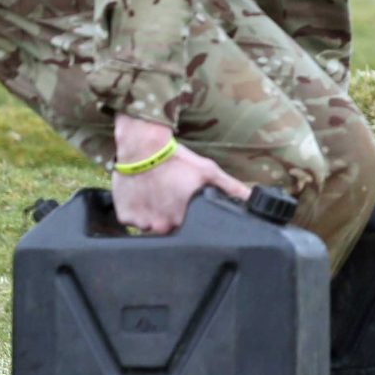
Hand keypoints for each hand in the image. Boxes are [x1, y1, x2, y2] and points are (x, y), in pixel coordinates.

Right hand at [108, 115, 249, 234]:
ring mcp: (139, 223)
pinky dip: (135, 209)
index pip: (185, 229)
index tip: (182, 201)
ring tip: (155, 192)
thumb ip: (230, 188)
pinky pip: (131, 219)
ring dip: (152, 213)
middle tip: (169, 194)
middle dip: (169, 216)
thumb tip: (251, 198)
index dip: (185, 215)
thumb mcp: (208, 171)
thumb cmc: (176, 158)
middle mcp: (159, 226)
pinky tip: (142, 194)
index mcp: (180, 221)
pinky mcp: (124, 216)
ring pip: (148, 224)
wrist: (142, 145)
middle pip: (166, 229)